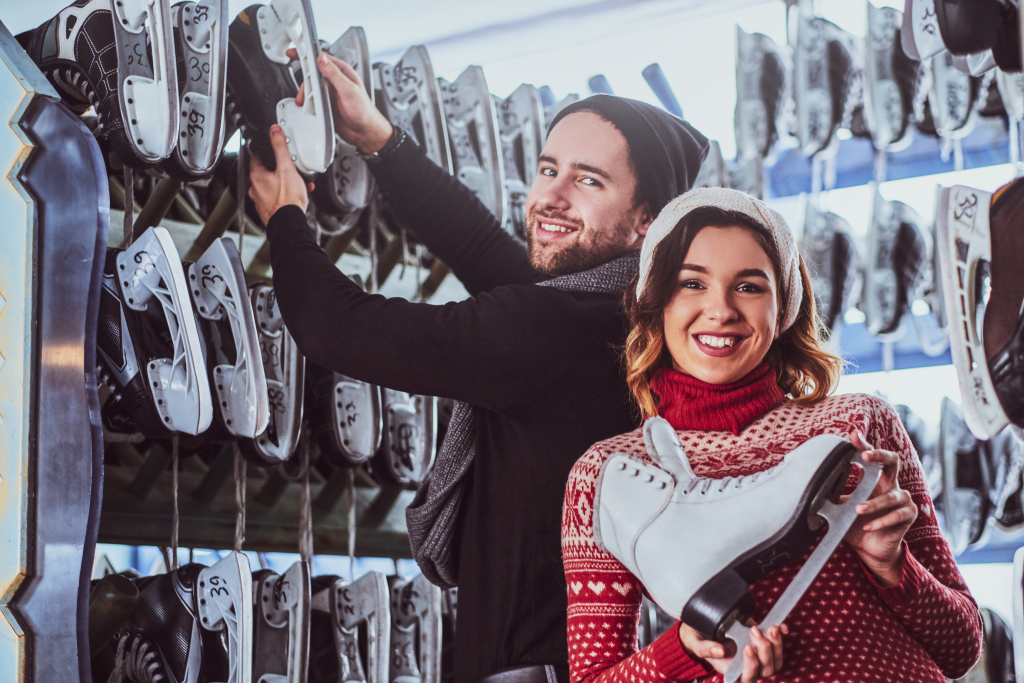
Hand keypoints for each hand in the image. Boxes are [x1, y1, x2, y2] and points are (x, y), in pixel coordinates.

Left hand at [248, 124, 314, 225]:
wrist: (289, 223)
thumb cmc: (287, 199)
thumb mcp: (286, 168)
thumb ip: (280, 148)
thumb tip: (274, 131)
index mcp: (257, 175)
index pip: (256, 157)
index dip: (265, 152)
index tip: (271, 150)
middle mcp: (255, 188)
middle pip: (265, 172)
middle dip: (279, 170)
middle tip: (290, 169)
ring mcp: (261, 201)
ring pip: (272, 186)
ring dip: (284, 184)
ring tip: (297, 185)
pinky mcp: (268, 211)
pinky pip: (276, 199)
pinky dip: (285, 196)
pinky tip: (296, 197)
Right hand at [291, 50, 392, 153]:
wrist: (364, 133)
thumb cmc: (364, 111)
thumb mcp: (348, 90)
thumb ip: (334, 74)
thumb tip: (321, 59)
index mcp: (342, 72)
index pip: (322, 58)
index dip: (307, 53)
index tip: (294, 52)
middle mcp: (335, 81)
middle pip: (312, 74)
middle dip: (304, 81)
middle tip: (301, 89)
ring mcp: (329, 93)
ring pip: (310, 88)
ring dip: (305, 94)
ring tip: (305, 102)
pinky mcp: (325, 105)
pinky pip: (311, 100)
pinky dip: (307, 103)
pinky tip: (307, 108)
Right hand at [678, 621, 786, 681]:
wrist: (704, 629)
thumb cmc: (700, 640)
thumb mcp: (696, 644)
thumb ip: (705, 649)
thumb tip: (719, 651)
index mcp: (733, 672)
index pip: (748, 678)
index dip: (752, 666)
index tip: (746, 648)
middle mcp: (748, 668)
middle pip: (766, 669)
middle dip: (764, 650)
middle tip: (754, 631)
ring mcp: (758, 657)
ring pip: (776, 660)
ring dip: (776, 644)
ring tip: (770, 628)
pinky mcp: (763, 644)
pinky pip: (778, 646)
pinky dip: (782, 637)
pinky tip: (782, 627)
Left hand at [842, 430, 917, 585]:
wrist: (871, 549)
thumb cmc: (855, 524)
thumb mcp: (841, 508)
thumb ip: (831, 495)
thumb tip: (808, 487)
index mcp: (874, 479)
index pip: (871, 457)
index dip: (863, 444)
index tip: (853, 433)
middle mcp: (890, 485)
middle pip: (893, 461)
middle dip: (879, 455)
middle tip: (865, 455)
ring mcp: (902, 499)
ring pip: (892, 496)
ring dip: (874, 503)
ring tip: (858, 510)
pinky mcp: (909, 514)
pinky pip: (898, 515)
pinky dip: (881, 521)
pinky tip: (868, 527)